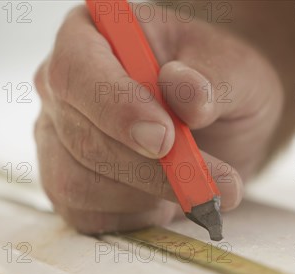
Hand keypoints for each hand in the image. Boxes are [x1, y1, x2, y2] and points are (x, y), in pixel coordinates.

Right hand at [33, 5, 282, 233]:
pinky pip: (87, 214)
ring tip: (202, 190)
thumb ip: (214, 78)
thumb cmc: (218, 88)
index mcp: (90, 35)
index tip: (164, 138)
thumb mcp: (237, 72)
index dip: (116, 107)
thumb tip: (184, 92)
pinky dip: (134, 217)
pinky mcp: (68, 186)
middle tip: (209, 184)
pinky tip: (167, 202)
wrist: (218, 128)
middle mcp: (63, 89)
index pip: (77, 70)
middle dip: (148, 168)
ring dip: (148, 195)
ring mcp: (58, 140)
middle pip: (81, 135)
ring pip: (80, 182)